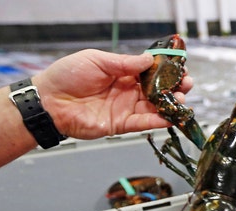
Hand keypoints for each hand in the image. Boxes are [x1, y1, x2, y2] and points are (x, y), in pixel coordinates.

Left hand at [33, 49, 192, 138]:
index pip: (149, 72)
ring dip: (170, 104)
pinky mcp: (119, 125)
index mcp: (121, 73)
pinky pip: (142, 123)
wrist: (49, 101)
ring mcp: (124, 109)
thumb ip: (124, 63)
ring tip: (182, 98)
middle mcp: (126, 92)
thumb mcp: (97, 61)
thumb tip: (148, 60)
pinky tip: (170, 117)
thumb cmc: (67, 76)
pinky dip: (157, 121)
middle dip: (173, 87)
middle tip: (186, 83)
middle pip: (156, 91)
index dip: (165, 70)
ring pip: (153, 108)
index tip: (180, 67)